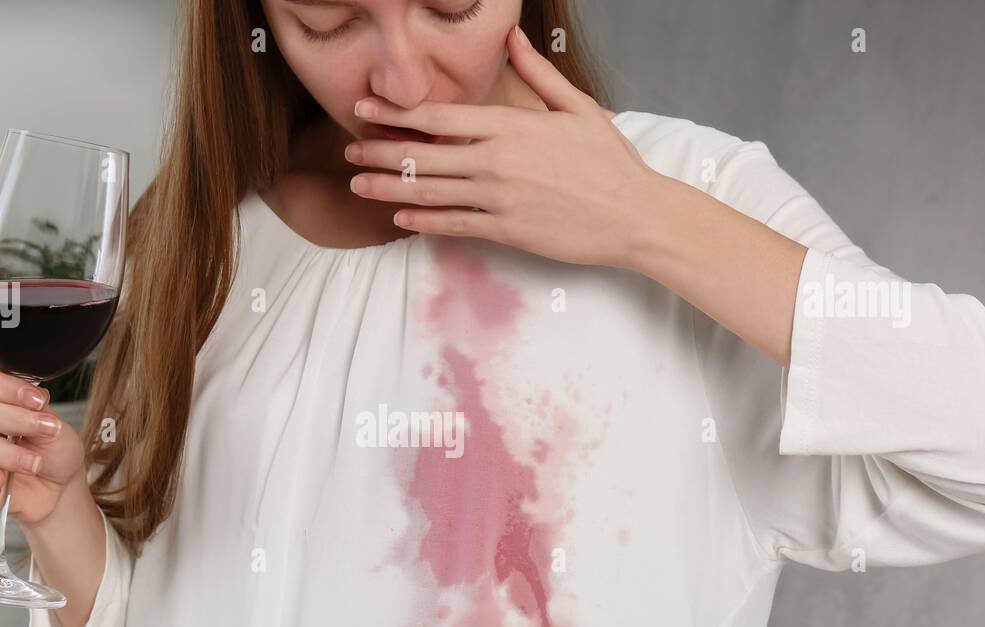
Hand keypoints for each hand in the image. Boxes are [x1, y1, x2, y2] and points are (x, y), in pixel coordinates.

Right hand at [0, 362, 85, 528]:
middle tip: (45, 430)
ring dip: (6, 453)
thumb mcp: (52, 425)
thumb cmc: (49, 448)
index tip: (39, 401)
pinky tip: (0, 479)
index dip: (9, 387)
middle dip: (13, 419)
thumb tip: (36, 398)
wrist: (55, 486)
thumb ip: (39, 409)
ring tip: (34, 463)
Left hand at [343, 24, 660, 267]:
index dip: (396, 113)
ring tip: (358, 183)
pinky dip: (423, 220)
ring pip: (430, 191)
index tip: (365, 108)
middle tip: (349, 148)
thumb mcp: (578, 107)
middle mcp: (497, 161)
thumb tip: (514, 37)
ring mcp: (499, 199)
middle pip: (422, 154)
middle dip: (379, 149)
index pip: (440, 117)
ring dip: (388, 186)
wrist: (635, 215)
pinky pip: (454, 225)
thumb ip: (539, 74)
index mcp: (511, 126)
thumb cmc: (609, 162)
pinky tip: (399, 216)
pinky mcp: (506, 231)